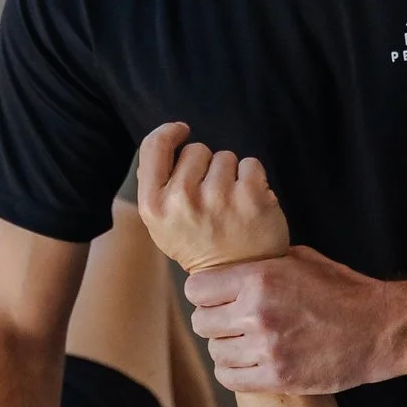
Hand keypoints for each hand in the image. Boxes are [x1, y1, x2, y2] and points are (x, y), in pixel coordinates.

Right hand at [134, 122, 290, 271]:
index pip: (154, 146)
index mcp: (154, 205)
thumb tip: (166, 140)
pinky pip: (250, 163)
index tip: (180, 131)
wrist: (236, 276)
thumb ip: (157, 185)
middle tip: (210, 198)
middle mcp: (183, 199)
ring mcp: (219, 197)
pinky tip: (248, 203)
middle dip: (205, 166)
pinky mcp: (251, 195)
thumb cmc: (197, 244)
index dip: (169, 132)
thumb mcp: (160, 224)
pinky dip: (252, 179)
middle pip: (196, 150)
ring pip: (225, 156)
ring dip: (230, 174)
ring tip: (229, 204)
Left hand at [185, 246, 406, 394]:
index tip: (216, 296)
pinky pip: (230, 379)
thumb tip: (229, 265)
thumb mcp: (301, 260)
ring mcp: (267, 349)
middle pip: (201, 322)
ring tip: (246, 342)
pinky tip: (249, 362)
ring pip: (215, 352)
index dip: (205, 292)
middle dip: (214, 320)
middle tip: (232, 320)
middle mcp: (257, 313)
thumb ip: (261, 262)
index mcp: (260, 278)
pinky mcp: (277, 378)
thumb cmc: (343, 291)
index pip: (196, 289)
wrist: (380, 329)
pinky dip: (235, 372)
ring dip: (227, 347)